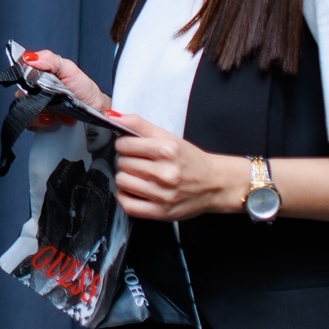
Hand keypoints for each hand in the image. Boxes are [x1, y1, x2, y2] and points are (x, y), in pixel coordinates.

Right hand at [18, 48, 111, 130]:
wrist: (95, 111)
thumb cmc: (83, 88)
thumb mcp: (69, 69)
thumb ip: (50, 60)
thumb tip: (28, 57)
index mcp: (38, 75)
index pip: (19, 74)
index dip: (22, 77)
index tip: (33, 82)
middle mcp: (34, 91)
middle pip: (19, 94)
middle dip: (33, 98)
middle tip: (50, 99)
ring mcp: (36, 107)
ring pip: (23, 110)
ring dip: (38, 112)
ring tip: (55, 112)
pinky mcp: (39, 122)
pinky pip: (29, 123)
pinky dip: (40, 122)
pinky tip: (52, 120)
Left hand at [111, 114, 244, 220]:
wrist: (216, 184)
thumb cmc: (191, 160)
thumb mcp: (169, 137)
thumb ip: (140, 124)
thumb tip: (112, 116)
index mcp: (167, 150)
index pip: (124, 145)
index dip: (124, 145)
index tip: (131, 147)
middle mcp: (165, 173)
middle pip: (122, 163)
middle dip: (127, 160)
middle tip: (139, 162)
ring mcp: (163, 195)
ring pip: (122, 182)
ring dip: (126, 178)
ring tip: (139, 176)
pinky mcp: (161, 212)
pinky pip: (128, 205)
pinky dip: (126, 197)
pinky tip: (135, 191)